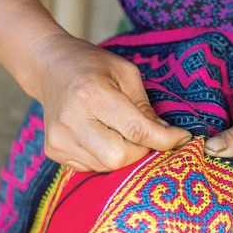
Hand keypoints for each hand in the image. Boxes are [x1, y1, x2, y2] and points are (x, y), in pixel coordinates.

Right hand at [28, 34, 190, 170]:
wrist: (48, 66)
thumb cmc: (93, 66)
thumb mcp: (126, 74)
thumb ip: (146, 108)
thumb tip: (167, 138)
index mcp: (92, 94)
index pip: (136, 130)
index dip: (165, 139)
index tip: (183, 139)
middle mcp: (72, 120)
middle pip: (120, 158)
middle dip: (140, 150)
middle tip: (144, 135)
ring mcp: (59, 139)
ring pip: (107, 166)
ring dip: (123, 154)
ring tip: (118, 130)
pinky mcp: (54, 151)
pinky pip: (92, 167)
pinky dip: (105, 156)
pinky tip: (100, 135)